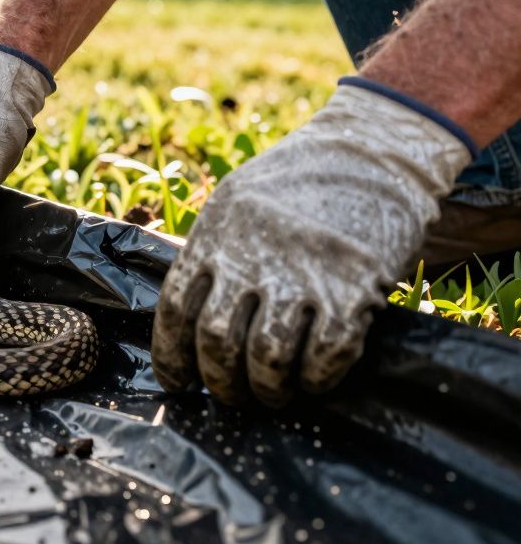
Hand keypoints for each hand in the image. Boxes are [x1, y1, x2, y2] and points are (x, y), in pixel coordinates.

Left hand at [152, 82, 472, 405]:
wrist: (373, 149)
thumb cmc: (297, 182)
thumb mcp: (234, 204)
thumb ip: (211, 254)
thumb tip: (188, 318)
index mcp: (214, 237)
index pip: (175, 311)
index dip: (171, 356)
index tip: (177, 381)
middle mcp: (252, 257)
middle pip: (217, 342)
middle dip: (221, 382)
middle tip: (231, 394)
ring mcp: (303, 273)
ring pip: (267, 357)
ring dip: (267, 388)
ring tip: (273, 392)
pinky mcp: (353, 288)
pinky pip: (326, 354)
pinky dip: (316, 378)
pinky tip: (314, 377)